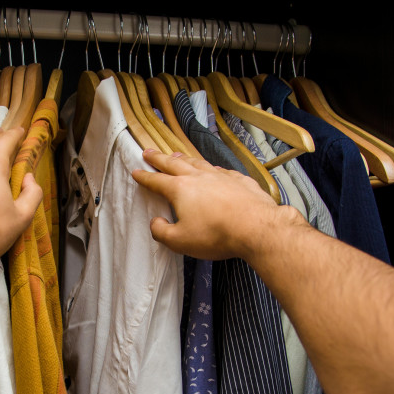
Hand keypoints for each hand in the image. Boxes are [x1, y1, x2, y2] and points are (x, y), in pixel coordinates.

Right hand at [131, 149, 302, 260]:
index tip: (136, 171)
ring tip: (177, 154)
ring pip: (198, 163)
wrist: (256, 227)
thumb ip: (162, 232)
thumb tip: (155, 222)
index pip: (157, 181)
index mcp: (180, 189)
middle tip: (149, 152)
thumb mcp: (180, 241)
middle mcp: (199, 177)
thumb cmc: (216, 235)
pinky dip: (211, 168)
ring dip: (184, 158)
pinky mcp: (239, 180)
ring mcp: (220, 176)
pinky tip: (212, 170)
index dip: (145, 177)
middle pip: (174, 163)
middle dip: (159, 158)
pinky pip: (220, 170)